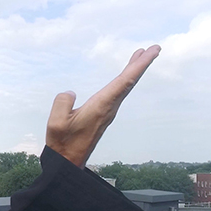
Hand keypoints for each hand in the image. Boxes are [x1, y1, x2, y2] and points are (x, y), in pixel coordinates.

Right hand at [46, 45, 160, 167]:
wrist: (68, 162)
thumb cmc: (62, 143)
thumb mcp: (55, 122)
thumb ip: (62, 102)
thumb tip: (71, 93)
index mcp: (100, 107)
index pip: (124, 82)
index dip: (139, 65)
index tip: (152, 51)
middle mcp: (109, 108)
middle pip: (129, 82)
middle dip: (141, 64)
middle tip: (154, 48)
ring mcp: (107, 112)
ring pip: (124, 87)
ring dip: (133, 70)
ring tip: (140, 56)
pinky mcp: (103, 115)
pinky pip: (118, 93)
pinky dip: (124, 80)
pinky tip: (123, 78)